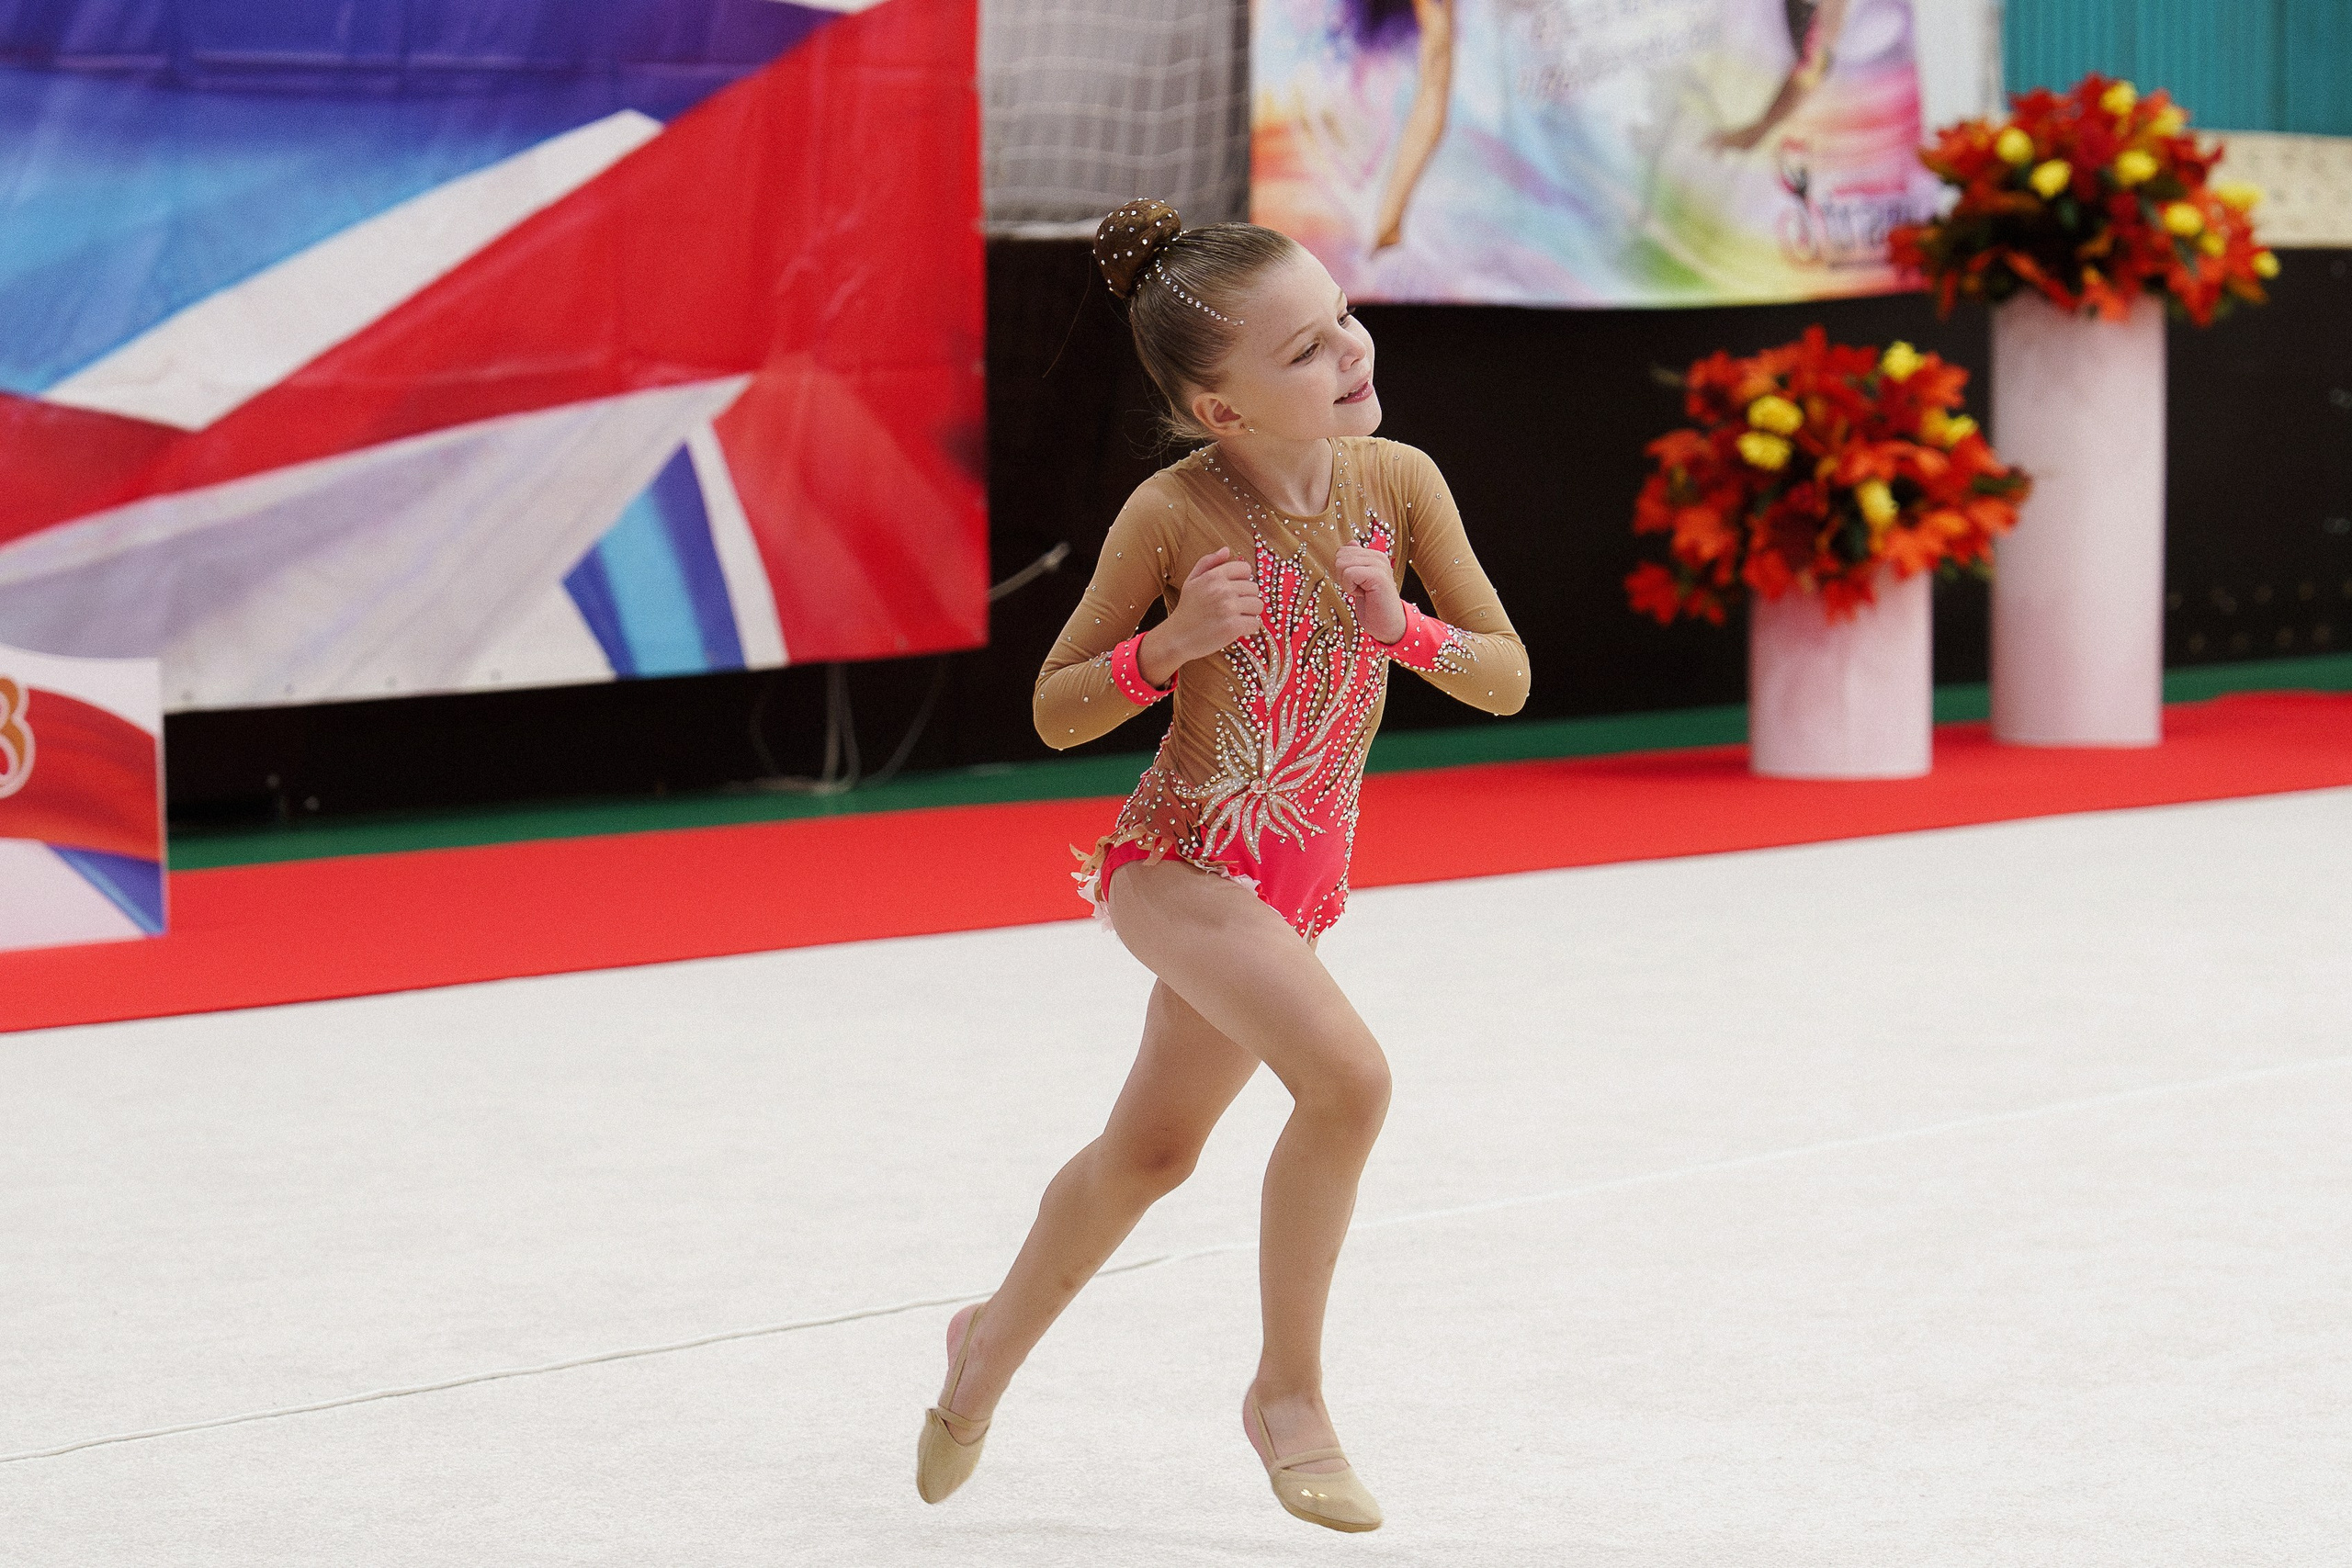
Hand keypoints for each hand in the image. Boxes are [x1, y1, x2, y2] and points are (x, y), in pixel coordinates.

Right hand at [1140, 547, 1261, 684]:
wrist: (1177, 637)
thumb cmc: (1187, 609)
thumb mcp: (1192, 580)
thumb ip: (1208, 562)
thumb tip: (1226, 550)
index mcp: (1214, 576)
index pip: (1245, 569)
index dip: (1243, 580)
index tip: (1235, 590)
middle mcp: (1223, 589)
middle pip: (1254, 588)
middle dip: (1247, 598)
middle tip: (1234, 607)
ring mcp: (1229, 608)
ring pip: (1258, 605)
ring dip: (1250, 612)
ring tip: (1236, 617)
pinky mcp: (1233, 627)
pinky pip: (1255, 623)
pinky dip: (1249, 628)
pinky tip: (1237, 629)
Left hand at [1333, 543, 1405, 643]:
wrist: (1388, 625)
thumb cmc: (1373, 606)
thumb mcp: (1361, 580)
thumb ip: (1356, 561)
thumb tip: (1350, 543)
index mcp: (1374, 555)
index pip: (1342, 551)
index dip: (1342, 571)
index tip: (1357, 584)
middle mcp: (1378, 556)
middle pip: (1340, 556)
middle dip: (1342, 576)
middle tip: (1359, 589)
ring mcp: (1379, 564)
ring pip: (1342, 564)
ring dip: (1346, 583)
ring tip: (1362, 592)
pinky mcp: (1378, 575)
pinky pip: (1348, 574)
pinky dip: (1350, 588)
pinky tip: (1363, 594)